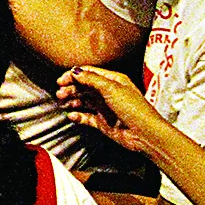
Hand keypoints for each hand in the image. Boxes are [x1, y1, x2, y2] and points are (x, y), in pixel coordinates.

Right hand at [56, 65, 171, 157]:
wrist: (144, 133)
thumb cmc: (134, 109)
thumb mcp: (111, 88)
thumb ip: (91, 79)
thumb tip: (76, 71)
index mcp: (113, 80)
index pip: (89, 74)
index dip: (74, 76)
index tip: (61, 80)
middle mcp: (108, 93)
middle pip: (84, 87)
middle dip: (70, 89)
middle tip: (60, 93)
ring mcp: (105, 107)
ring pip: (83, 101)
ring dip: (72, 101)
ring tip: (64, 103)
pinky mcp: (103, 122)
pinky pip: (86, 117)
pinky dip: (78, 115)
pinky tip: (73, 115)